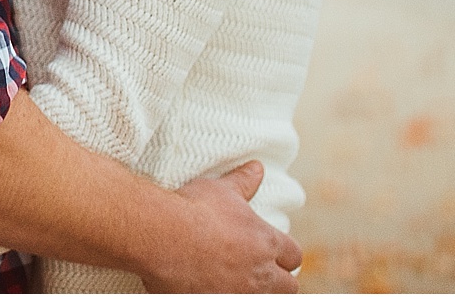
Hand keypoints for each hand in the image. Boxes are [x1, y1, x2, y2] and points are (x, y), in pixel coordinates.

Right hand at [139, 161, 302, 292]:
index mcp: (266, 242)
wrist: (161, 236)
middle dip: (279, 279)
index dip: (284, 254)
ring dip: (257, 291)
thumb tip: (257, 168)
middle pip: (288, 285)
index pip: (293, 255)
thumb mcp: (221, 190)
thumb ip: (243, 182)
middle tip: (262, 272)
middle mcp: (260, 274)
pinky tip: (214, 288)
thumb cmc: (193, 210)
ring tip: (240, 282)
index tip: (273, 253)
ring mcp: (240, 294)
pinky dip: (229, 295)